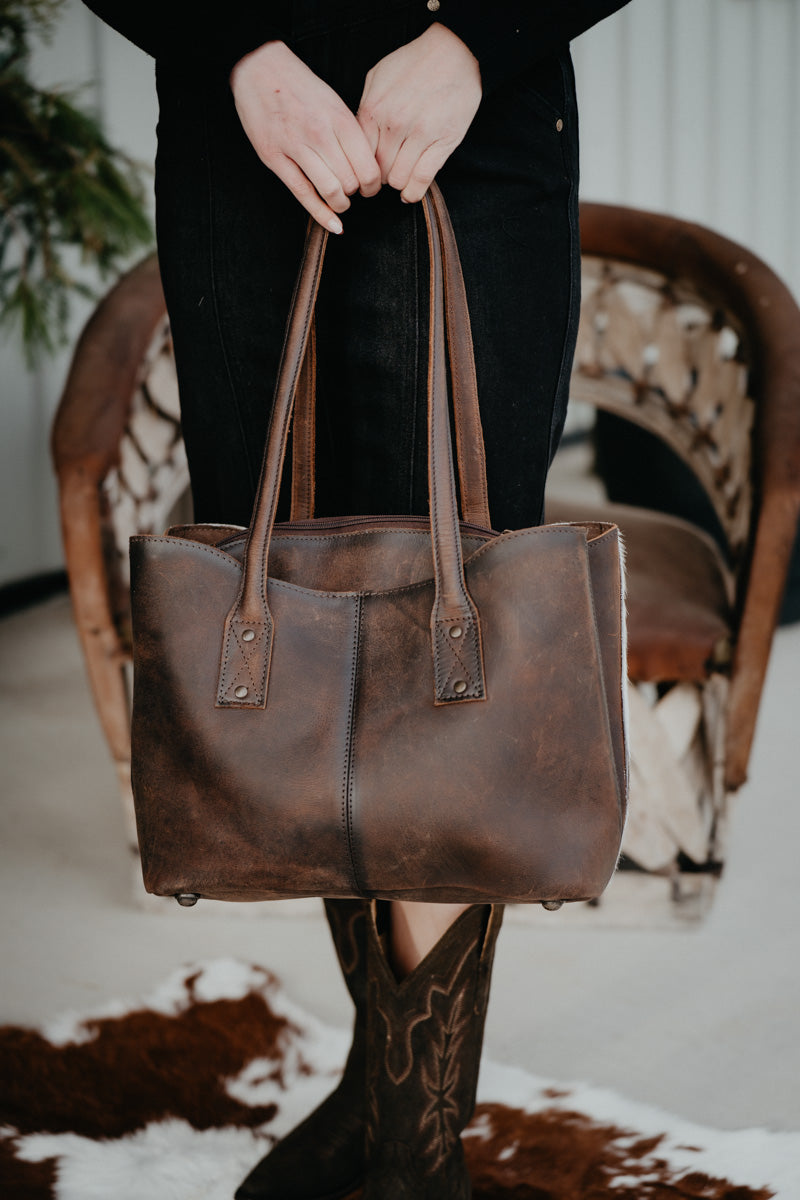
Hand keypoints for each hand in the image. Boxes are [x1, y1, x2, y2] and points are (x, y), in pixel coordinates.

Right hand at [230, 40, 381, 231]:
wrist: (260, 69)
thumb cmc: (300, 87)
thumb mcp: (334, 102)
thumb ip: (350, 134)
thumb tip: (368, 166)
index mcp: (339, 119)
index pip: (368, 167)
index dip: (373, 184)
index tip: (371, 186)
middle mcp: (320, 134)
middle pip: (351, 182)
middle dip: (357, 193)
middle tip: (355, 192)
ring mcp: (295, 147)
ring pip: (330, 191)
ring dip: (341, 204)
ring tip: (341, 200)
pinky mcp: (275, 158)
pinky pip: (303, 194)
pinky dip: (322, 215)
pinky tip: (335, 225)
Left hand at [357, 23, 481, 202]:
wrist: (453, 52)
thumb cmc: (414, 63)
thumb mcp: (378, 76)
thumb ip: (365, 106)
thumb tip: (356, 137)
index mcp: (374, 110)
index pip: (358, 155)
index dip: (360, 168)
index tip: (365, 173)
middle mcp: (394, 125)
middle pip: (376, 171)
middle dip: (378, 179)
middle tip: (383, 176)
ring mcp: (419, 135)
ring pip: (397, 179)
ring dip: (397, 183)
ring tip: (399, 177)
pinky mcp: (442, 142)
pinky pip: (421, 180)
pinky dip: (413, 192)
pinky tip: (410, 192)